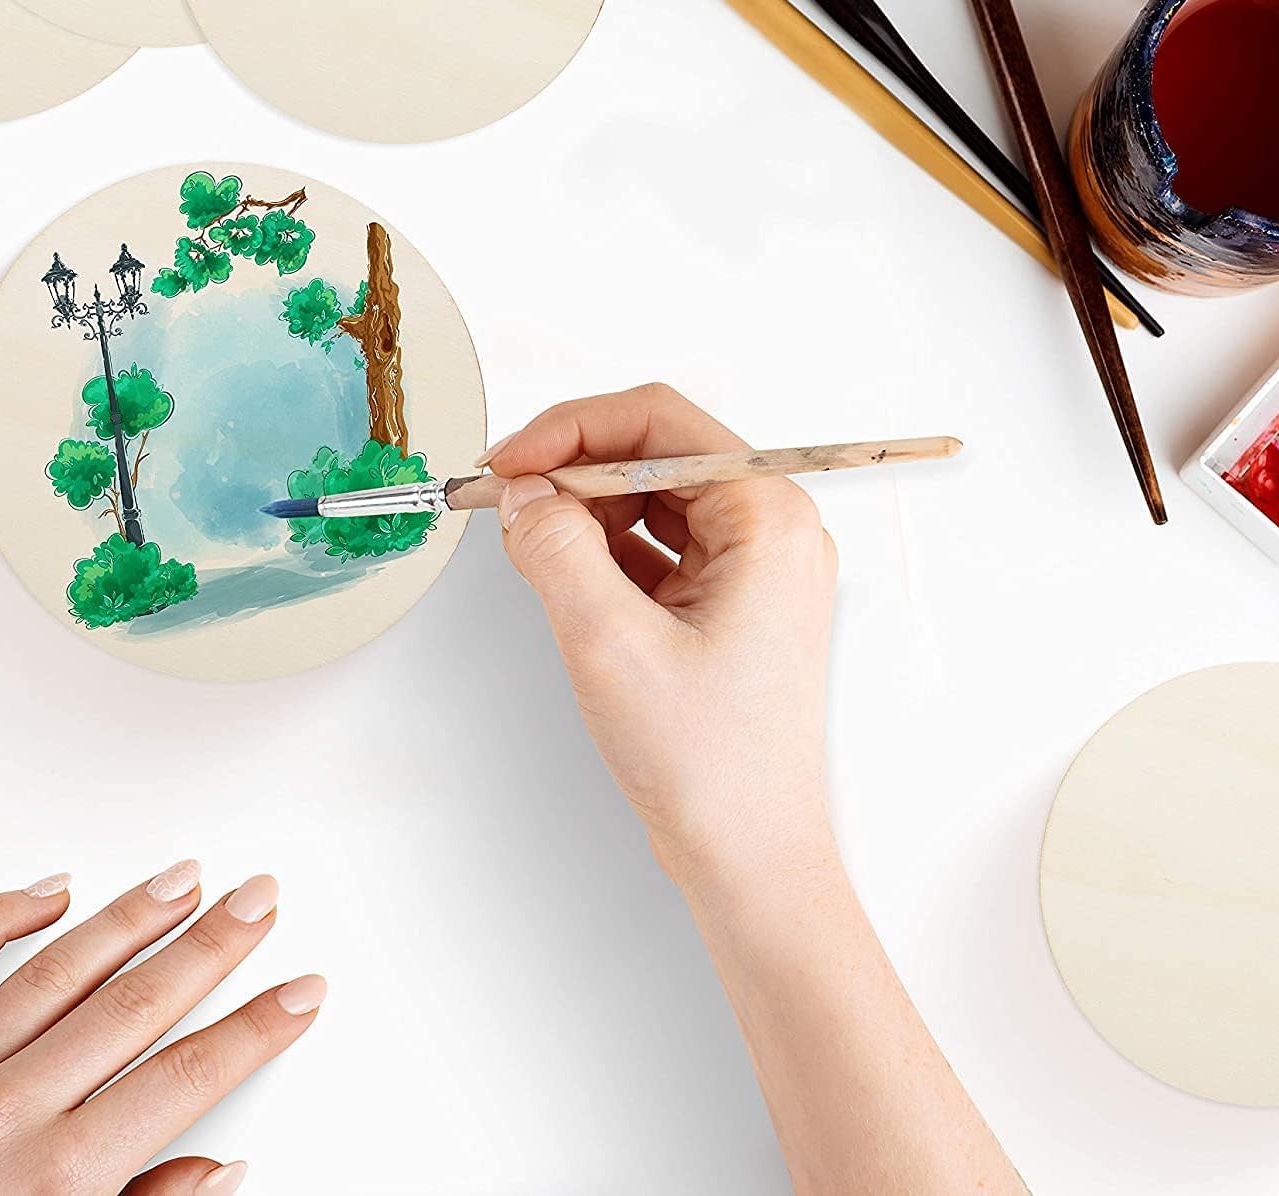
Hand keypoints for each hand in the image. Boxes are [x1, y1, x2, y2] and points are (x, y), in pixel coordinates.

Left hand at [0, 863, 325, 1194]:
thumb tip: (221, 1170)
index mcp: (54, 1185)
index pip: (188, 1080)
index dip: (256, 1029)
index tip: (301, 992)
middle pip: (134, 1007)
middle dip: (212, 946)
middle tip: (259, 900)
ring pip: (53, 971)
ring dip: (129, 918)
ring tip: (184, 880)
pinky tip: (52, 892)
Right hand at [486, 384, 838, 879]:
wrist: (749, 857)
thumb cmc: (710, 764)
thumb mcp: (609, 642)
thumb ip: (556, 549)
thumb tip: (523, 492)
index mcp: (769, 518)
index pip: (660, 421)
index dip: (571, 430)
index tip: (509, 464)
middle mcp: (773, 529)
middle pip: (655, 454)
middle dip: (574, 474)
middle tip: (506, 504)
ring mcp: (755, 566)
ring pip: (651, 499)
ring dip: (586, 513)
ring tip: (533, 551)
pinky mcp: (731, 601)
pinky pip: (658, 546)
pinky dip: (605, 553)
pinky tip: (565, 576)